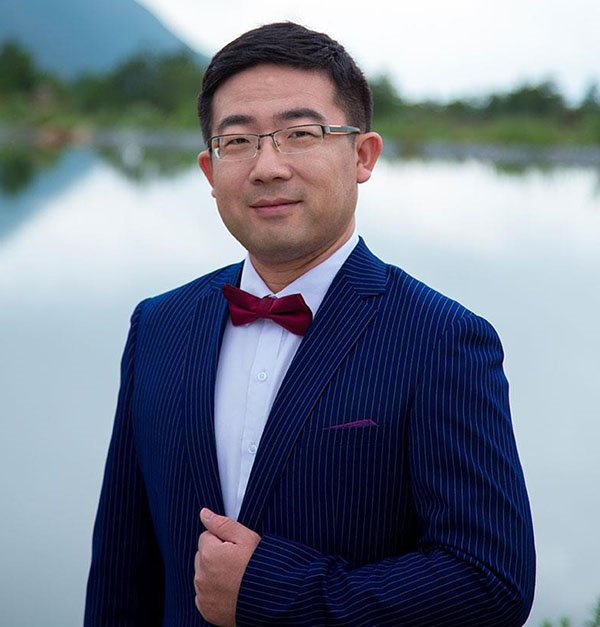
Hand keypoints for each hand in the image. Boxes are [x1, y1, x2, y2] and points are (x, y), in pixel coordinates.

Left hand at [194, 508, 260, 625]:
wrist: (272, 599)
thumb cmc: (260, 566)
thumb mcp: (246, 538)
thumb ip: (222, 524)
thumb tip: (204, 513)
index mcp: (209, 554)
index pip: (206, 536)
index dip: (223, 540)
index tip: (236, 548)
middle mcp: (201, 575)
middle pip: (202, 555)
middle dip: (215, 555)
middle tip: (237, 562)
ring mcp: (203, 594)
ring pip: (202, 574)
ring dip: (213, 573)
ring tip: (236, 577)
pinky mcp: (206, 609)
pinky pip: (204, 594)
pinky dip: (213, 591)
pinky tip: (230, 590)